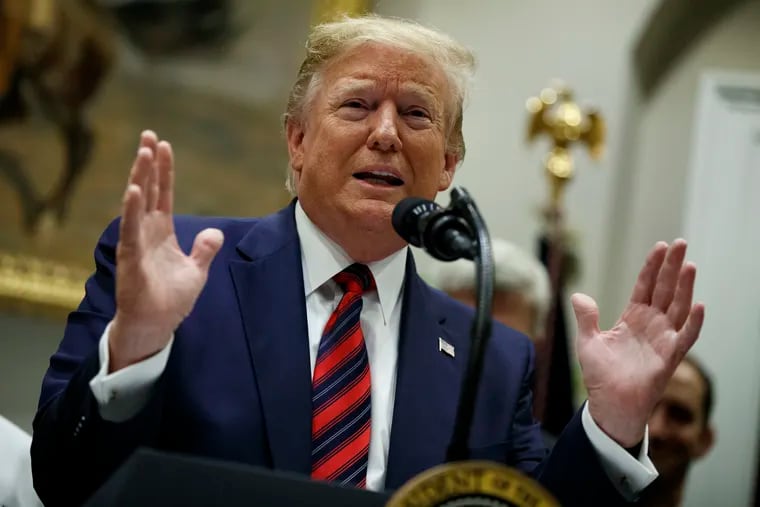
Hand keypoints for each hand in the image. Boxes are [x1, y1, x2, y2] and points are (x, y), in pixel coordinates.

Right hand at [109, 131, 223, 371]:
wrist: (156, 326)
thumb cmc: (171, 300)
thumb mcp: (196, 271)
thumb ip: (205, 250)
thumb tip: (215, 232)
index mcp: (162, 232)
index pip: (163, 194)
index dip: (163, 171)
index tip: (163, 145)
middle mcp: (146, 232)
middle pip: (148, 190)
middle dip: (148, 163)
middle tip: (149, 135)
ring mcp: (137, 243)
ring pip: (137, 204)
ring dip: (140, 177)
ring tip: (143, 152)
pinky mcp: (131, 258)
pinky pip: (131, 230)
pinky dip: (132, 210)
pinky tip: (134, 189)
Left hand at [572, 240, 704, 446]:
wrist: (610, 404)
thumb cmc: (600, 376)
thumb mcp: (587, 342)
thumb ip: (586, 318)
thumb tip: (578, 295)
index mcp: (632, 318)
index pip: (645, 286)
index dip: (652, 267)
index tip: (660, 247)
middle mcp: (651, 324)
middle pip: (665, 289)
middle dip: (672, 267)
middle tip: (680, 243)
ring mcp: (663, 339)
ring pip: (678, 307)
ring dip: (685, 286)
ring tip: (689, 264)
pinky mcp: (669, 356)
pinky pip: (685, 337)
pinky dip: (693, 322)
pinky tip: (697, 305)